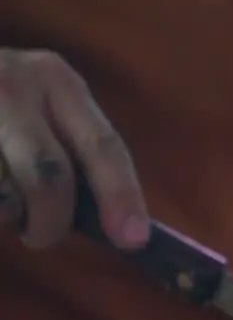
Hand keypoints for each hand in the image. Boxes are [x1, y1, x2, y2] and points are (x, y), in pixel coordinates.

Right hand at [0, 48, 149, 248]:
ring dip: (6, 212)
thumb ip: (76, 152)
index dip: (121, 196)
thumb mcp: (42, 107)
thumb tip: (119, 226)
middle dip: (52, 220)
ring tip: (1, 195)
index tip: (133, 240)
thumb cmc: (3, 108)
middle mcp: (13, 84)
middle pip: (48, 176)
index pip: (102, 146)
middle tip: (42, 235)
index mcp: (56, 79)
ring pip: (3, 195)